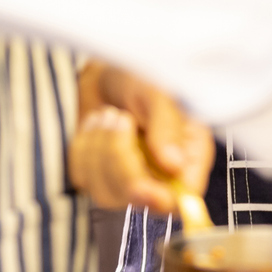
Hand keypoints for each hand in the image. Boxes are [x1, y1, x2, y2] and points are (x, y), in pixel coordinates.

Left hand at [68, 61, 213, 214]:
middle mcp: (162, 173)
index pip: (184, 196)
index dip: (163, 198)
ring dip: (100, 148)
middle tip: (121, 117)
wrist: (106, 72)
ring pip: (105, 192)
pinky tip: (95, 125)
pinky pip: (83, 178)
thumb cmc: (141, 77)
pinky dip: (83, 148)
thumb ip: (168, 128)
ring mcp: (129, 179)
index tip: (141, 185)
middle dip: (120, 158)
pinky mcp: (99, 177)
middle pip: (139, 198)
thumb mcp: (159, 94)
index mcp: (189, 154)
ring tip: (108, 114)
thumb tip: (175, 165)